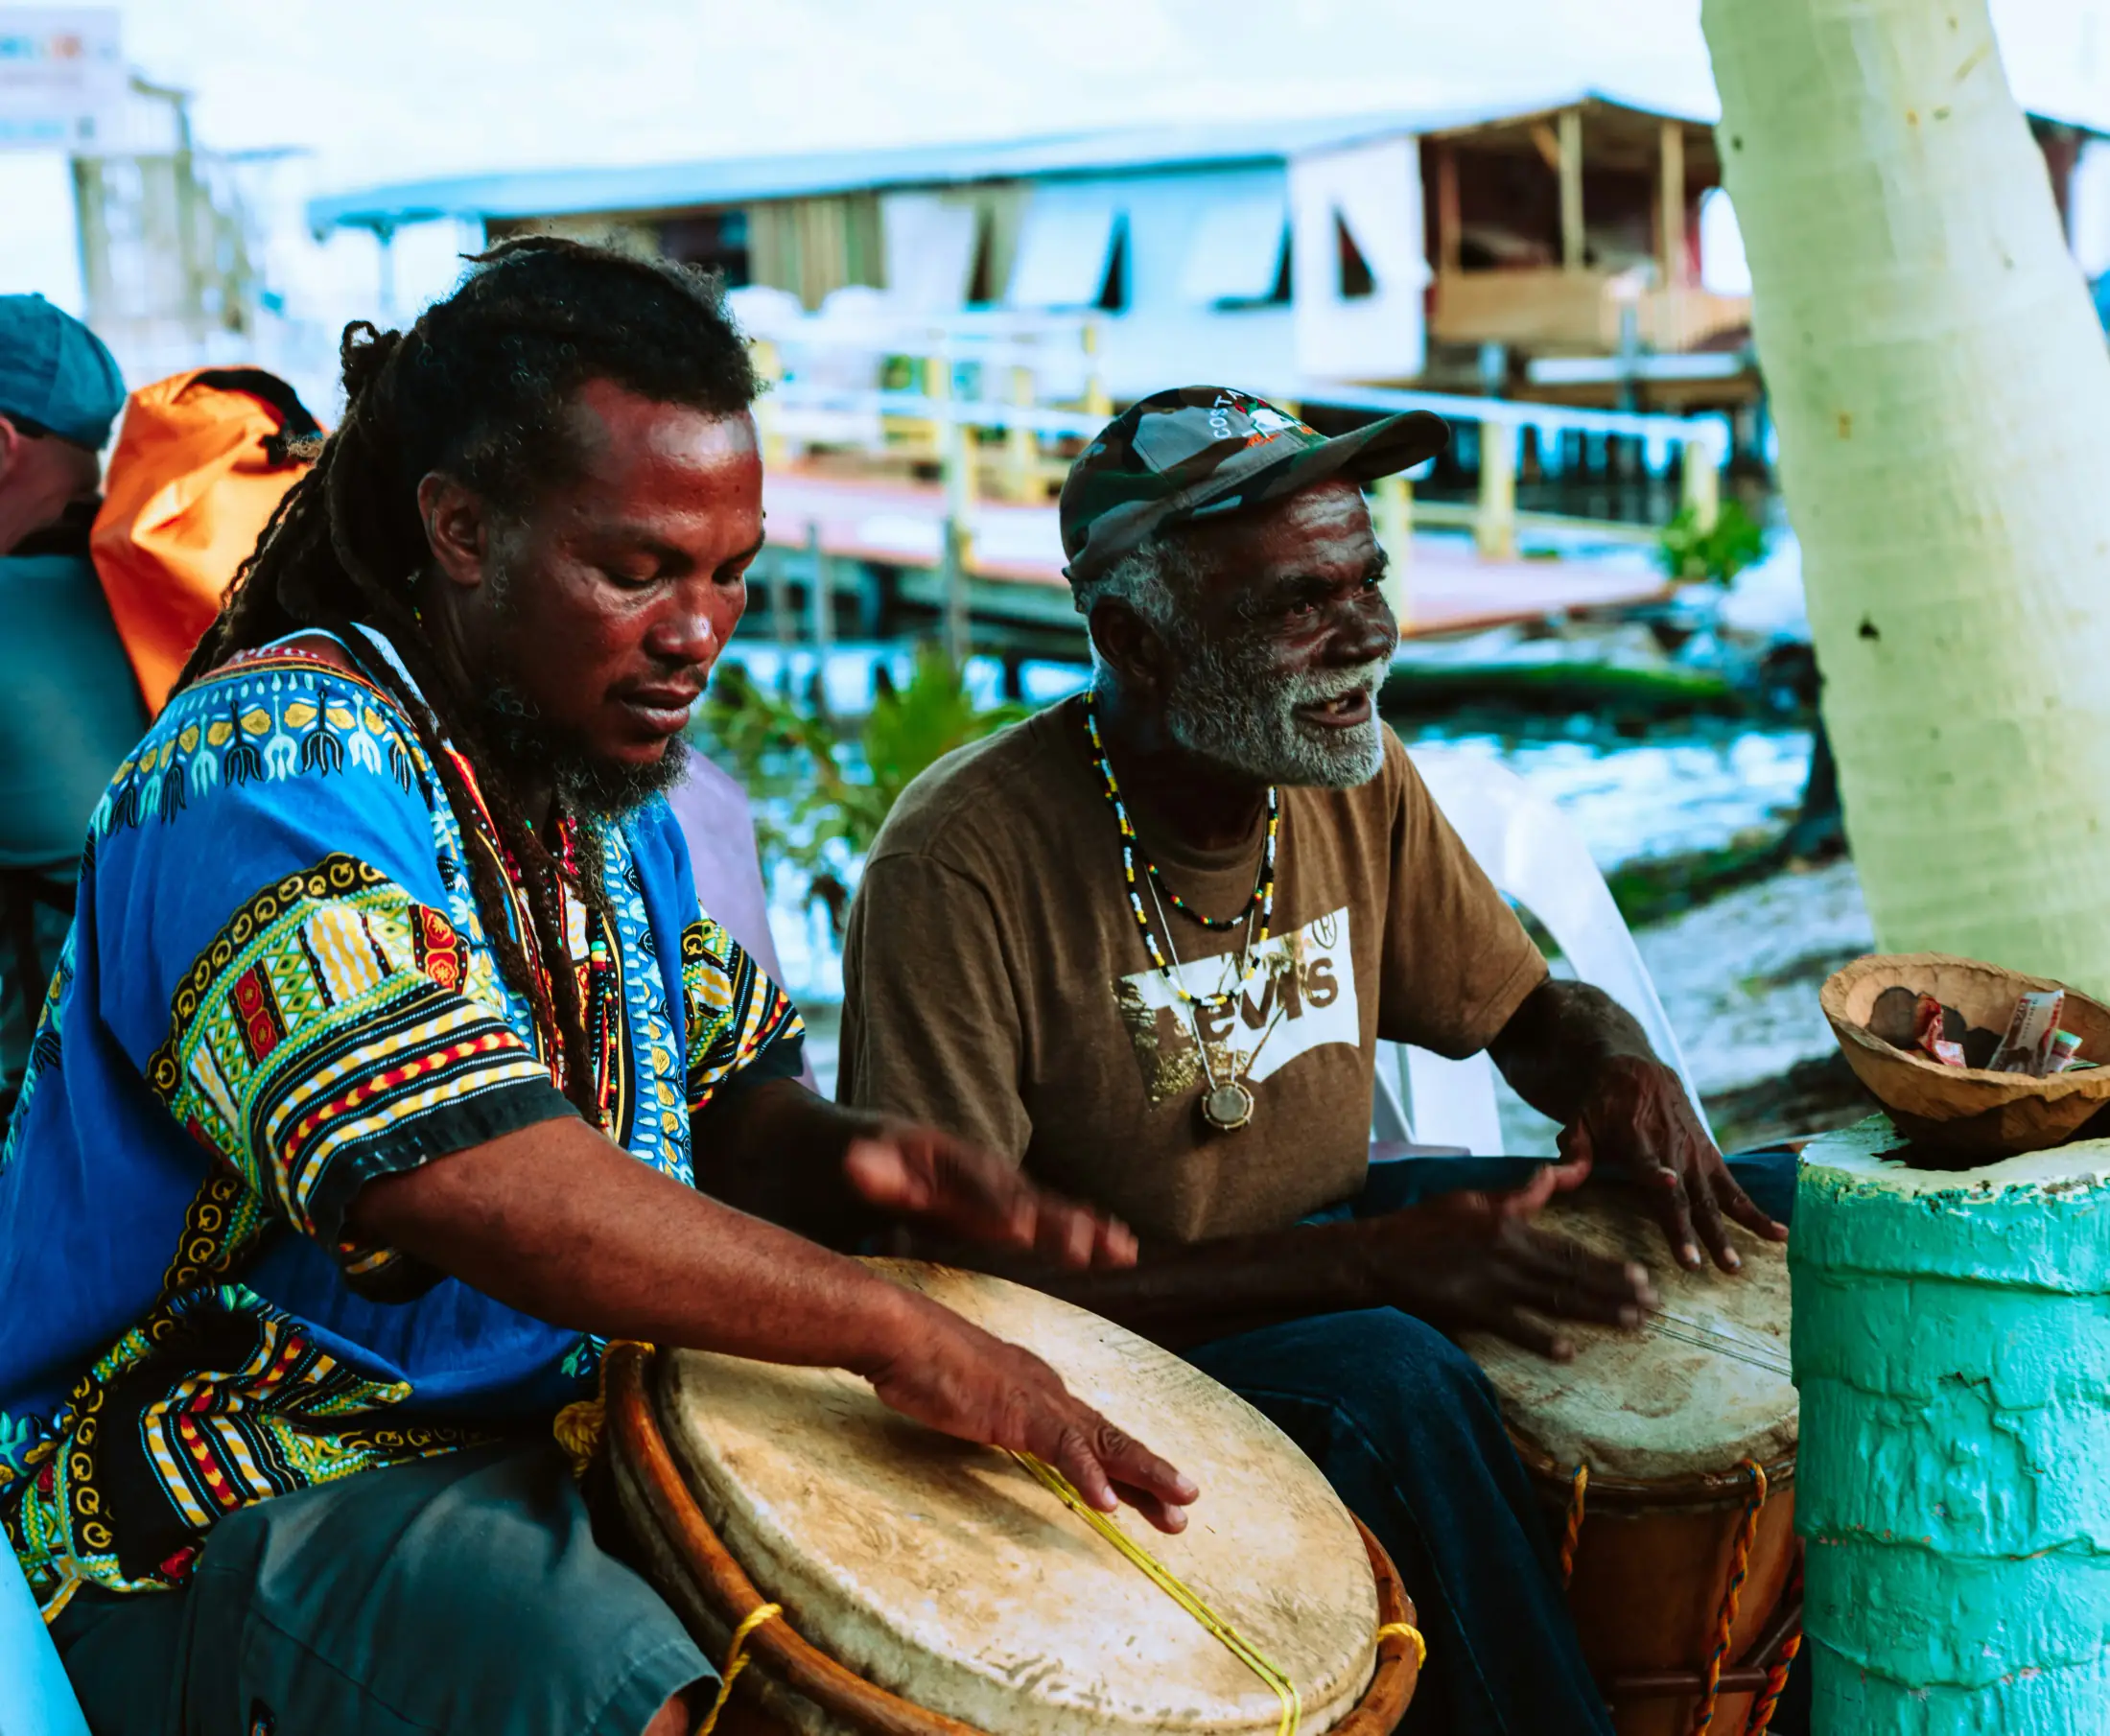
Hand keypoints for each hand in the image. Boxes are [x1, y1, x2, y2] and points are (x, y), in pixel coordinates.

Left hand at [844, 1124, 1137, 1268]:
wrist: (826, 1141)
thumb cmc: (833, 1158)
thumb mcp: (845, 1157)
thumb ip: (865, 1166)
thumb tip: (858, 1163)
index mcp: (935, 1159)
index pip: (970, 1185)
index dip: (995, 1207)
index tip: (1019, 1230)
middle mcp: (969, 1168)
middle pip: (1018, 1194)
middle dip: (1051, 1220)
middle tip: (1082, 1246)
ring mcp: (983, 1186)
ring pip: (1040, 1206)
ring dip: (1080, 1228)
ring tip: (1121, 1249)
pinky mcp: (991, 1206)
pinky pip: (1042, 1216)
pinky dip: (1080, 1229)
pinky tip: (1118, 1249)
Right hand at [863, 1293, 1198, 1532]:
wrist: (900, 1333)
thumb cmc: (920, 1362)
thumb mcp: (966, 1397)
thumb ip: (988, 1413)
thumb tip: (994, 1426)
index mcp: (1038, 1389)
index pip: (1090, 1433)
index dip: (1125, 1464)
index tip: (1151, 1493)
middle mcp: (1048, 1392)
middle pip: (1110, 1438)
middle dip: (1151, 1474)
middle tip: (1186, 1504)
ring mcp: (1037, 1401)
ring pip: (1104, 1443)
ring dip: (1145, 1475)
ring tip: (1177, 1506)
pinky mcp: (1018, 1412)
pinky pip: (1063, 1448)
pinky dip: (1088, 1476)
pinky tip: (1108, 1503)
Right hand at [1348, 1177, 1657, 1361]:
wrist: (1378, 1255)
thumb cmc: (1423, 1226)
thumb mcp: (1471, 1199)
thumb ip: (1518, 1195)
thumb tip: (1553, 1174)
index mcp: (1510, 1225)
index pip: (1570, 1248)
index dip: (1609, 1264)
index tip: (1642, 1275)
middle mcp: (1509, 1254)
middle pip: (1574, 1276)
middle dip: (1618, 1292)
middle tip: (1653, 1306)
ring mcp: (1492, 1284)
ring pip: (1556, 1301)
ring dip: (1597, 1313)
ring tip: (1632, 1324)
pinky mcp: (1473, 1310)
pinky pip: (1516, 1328)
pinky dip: (1543, 1340)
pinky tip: (1569, 1351)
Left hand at [1558, 1054, 1786, 1272]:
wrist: (1638, 1071)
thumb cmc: (1601, 1103)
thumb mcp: (1579, 1118)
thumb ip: (1573, 1149)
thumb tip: (1558, 1177)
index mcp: (1636, 1138)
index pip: (1647, 1160)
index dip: (1657, 1173)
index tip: (1669, 1186)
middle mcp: (1671, 1149)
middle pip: (1683, 1193)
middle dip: (1690, 1229)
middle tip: (1699, 1264)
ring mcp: (1696, 1156)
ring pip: (1713, 1198)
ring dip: (1727, 1232)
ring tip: (1735, 1266)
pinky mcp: (1712, 1158)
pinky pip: (1736, 1189)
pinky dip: (1757, 1212)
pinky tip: (1781, 1234)